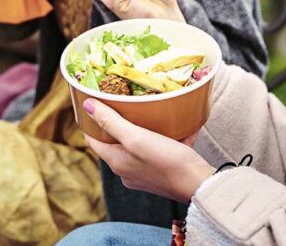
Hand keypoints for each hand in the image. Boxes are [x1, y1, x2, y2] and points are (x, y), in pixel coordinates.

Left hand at [84, 98, 214, 202]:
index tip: (94, 104)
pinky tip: (177, 126)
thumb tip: (87, 106)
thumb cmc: (166, 161)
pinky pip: (158, 150)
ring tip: (150, 112)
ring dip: (142, 129)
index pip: (93, 140)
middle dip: (118, 123)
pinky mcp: (161, 172)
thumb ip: (111, 122)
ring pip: (137, 145)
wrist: (198, 183)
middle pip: (115, 142)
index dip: (91, 122)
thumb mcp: (136, 137)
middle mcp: (127, 170)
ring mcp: (144, 173)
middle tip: (124, 103)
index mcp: (116, 162)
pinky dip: (165, 138)